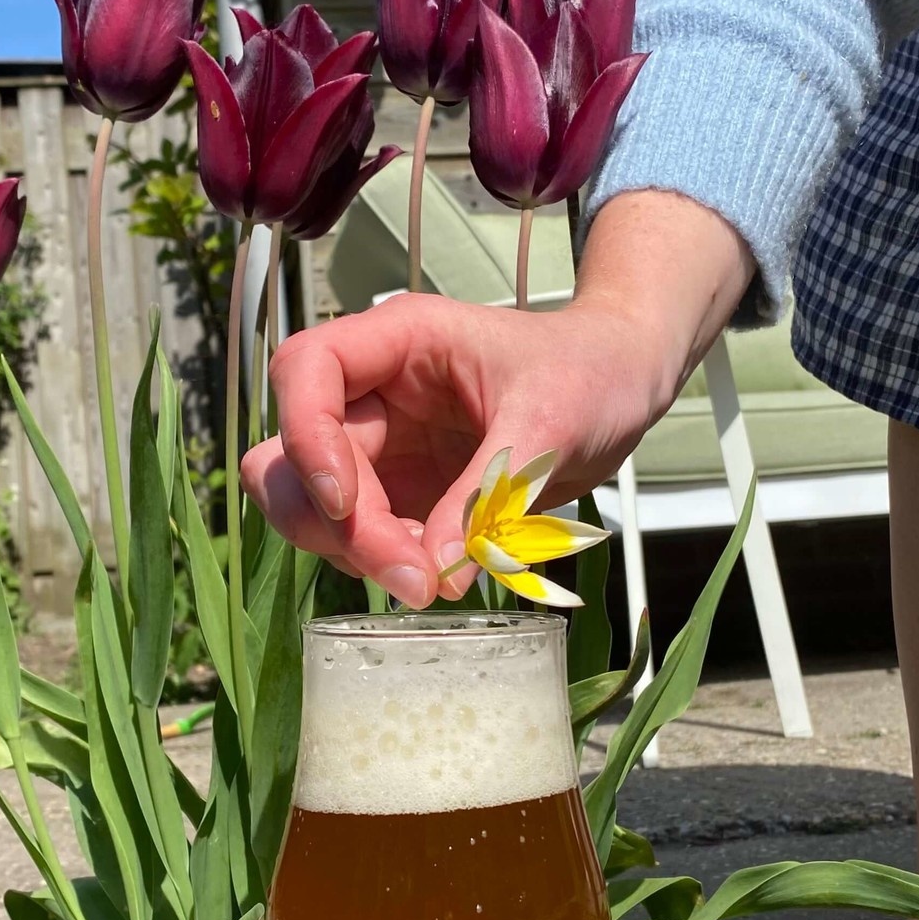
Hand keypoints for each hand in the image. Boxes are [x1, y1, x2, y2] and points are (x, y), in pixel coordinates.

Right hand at [242, 191, 756, 602]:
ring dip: (358, 553)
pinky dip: (387, 565)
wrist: (623, 387)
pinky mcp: (402, 496)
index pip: (305, 370)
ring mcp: (382, 450)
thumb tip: (436, 571)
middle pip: (294, 458)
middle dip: (338, 524)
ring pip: (314, 508)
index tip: (347, 502)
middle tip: (410, 575)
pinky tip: (445, 573)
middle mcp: (374, 396)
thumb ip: (489, 494)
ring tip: (436, 577)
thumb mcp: (551, 420)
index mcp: (397, 342)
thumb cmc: (591, 371)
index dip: (306, 438)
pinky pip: (361, 539)